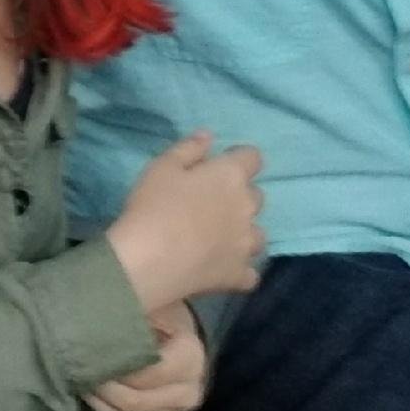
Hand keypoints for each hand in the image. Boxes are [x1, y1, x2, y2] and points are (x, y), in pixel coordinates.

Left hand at [83, 301, 208, 410]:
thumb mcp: (150, 302)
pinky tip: (90, 392)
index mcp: (190, 357)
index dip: (112, 367)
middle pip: (135, 399)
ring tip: (77, 378)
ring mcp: (180, 409)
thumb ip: (128, 317)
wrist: (176, 325)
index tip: (83, 352)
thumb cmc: (159, 308)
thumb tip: (90, 326)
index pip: (145, 373)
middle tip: (74, 367)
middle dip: (101, 386)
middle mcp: (190, 390)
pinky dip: (107, 410)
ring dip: (100, 400)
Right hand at [105, 129, 264, 313]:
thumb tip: (209, 136)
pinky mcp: (240, 274)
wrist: (151, 260)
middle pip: (257, 196)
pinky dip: (240, 268)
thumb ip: (188, 149)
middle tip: (210, 201)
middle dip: (239, 195)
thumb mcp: (162, 167)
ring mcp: (247, 244)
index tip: (219, 164)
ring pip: (258, 235)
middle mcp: (247, 208)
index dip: (238, 158)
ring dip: (244, 232)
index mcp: (230, 177)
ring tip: (219, 237)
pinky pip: (250, 271)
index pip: (252, 158)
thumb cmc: (154, 205)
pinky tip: (223, 266)